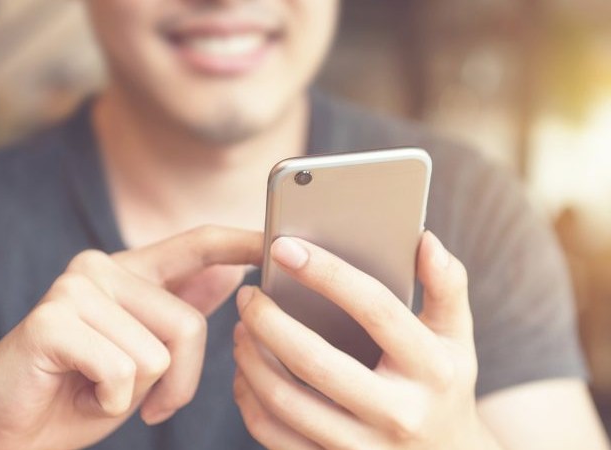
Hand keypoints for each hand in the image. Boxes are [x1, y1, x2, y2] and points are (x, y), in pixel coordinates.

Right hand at [0, 226, 261, 449]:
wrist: (3, 432)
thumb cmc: (76, 396)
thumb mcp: (144, 357)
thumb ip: (180, 313)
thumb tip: (230, 273)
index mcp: (127, 273)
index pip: (196, 245)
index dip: (241, 242)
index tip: (277, 240)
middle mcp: (100, 268)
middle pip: (187, 323)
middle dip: (179, 381)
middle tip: (145, 402)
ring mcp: (74, 288)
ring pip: (157, 352)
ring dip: (138, 394)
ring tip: (98, 392)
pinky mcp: (52, 319)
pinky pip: (122, 370)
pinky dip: (109, 401)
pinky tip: (78, 393)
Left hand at [233, 232, 502, 449]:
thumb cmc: (443, 386)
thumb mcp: (456, 338)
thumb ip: (446, 286)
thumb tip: (424, 240)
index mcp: (431, 369)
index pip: (374, 308)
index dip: (326, 273)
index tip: (284, 247)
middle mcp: (398, 414)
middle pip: (314, 361)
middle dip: (267, 321)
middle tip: (247, 295)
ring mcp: (363, 449)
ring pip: (284, 402)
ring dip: (250, 359)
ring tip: (241, 328)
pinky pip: (273, 436)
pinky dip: (249, 399)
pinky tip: (246, 372)